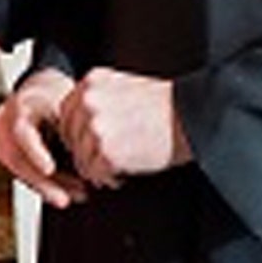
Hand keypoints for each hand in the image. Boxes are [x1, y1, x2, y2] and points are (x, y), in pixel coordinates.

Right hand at [0, 69, 88, 208]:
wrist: (42, 91)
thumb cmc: (59, 99)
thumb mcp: (69, 108)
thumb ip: (74, 130)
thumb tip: (95, 156)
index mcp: (22, 106)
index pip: (22, 132)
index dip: (35, 153)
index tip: (50, 169)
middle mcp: (3, 121)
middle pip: (16, 157)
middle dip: (42, 183)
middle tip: (65, 198)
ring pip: (16, 170)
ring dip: (43, 187)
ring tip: (69, 197)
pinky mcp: (0, 150)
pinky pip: (18, 172)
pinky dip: (39, 184)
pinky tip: (60, 192)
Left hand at [55, 67, 190, 188]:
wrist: (195, 117)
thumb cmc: (167, 105)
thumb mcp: (125, 87)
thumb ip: (98, 98)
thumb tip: (78, 124)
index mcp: (91, 83)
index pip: (66, 113)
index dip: (75, 133)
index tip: (88, 143)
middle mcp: (88, 102)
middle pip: (69, 137)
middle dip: (83, 153)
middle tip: (101, 162)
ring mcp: (96, 128)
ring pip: (80, 157)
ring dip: (94, 168)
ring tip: (114, 172)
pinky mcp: (107, 152)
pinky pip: (94, 173)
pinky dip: (106, 179)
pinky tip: (121, 177)